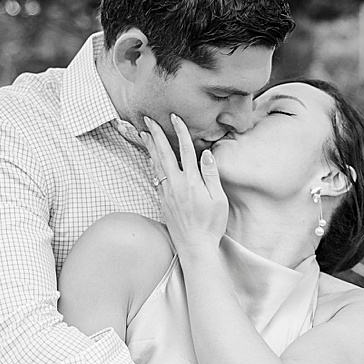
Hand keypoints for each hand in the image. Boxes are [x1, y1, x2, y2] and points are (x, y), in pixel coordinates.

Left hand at [141, 113, 226, 253]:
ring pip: (156, 164)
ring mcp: (166, 192)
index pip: (186, 151)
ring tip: (144, 133)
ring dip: (150, 147)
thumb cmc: (211, 224)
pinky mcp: (162, 200)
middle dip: (156, 134)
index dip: (180, 132)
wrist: (194, 246)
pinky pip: (155, 176)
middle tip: (148, 120)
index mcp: (192, 182)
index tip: (174, 118)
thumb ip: (211, 175)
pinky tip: (150, 158)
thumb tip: (206, 154)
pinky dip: (151, 163)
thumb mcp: (219, 200)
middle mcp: (176, 184)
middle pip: (164, 154)